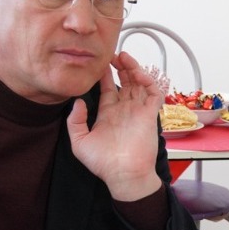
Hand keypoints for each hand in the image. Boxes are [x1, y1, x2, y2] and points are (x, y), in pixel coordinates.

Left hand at [66, 50, 163, 200]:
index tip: (99, 62)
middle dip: (120, 66)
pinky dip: (148, 80)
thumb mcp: (80, 142)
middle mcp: (124, 109)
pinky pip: (153, 93)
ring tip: (123, 57)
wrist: (123, 174)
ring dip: (133, 68)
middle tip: (113, 54)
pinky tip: (137, 73)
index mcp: (108, 114)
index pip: (108, 88)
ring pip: (139, 83)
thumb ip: (75, 121)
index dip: (105, 74)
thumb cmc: (103, 163)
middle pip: (125, 81)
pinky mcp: (150, 115)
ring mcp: (138, 111)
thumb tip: (78, 102)